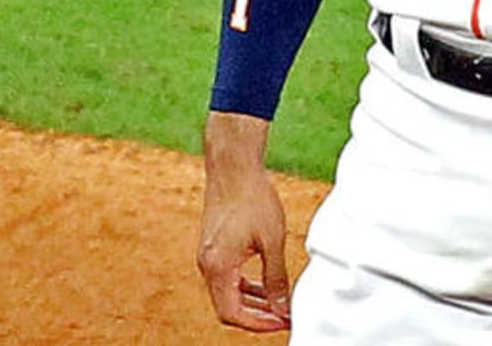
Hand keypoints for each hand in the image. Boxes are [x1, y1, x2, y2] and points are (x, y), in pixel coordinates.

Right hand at [196, 111, 291, 331]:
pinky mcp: (213, 247)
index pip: (232, 313)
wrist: (234, 168)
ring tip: (279, 304)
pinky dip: (245, 284)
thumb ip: (276, 278)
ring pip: (228, 292)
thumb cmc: (253, 199)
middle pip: (228, 307)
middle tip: (284, 317)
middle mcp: (207, 265)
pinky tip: (265, 283)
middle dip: (256, 315)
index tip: (282, 322)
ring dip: (252, 301)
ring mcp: (207, 256)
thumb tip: (282, 307)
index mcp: (218, 268)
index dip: (258, 323)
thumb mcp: (272, 241)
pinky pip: (227, 276)